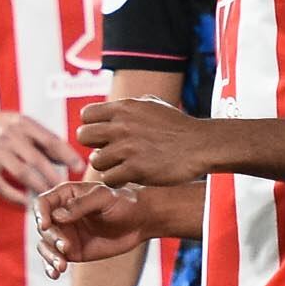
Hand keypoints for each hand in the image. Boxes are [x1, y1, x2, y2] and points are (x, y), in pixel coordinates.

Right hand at [0, 105, 78, 205]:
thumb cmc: (0, 126)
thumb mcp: (20, 123)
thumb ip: (43, 139)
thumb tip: (70, 158)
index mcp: (23, 123)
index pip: (50, 140)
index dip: (67, 154)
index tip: (80, 168)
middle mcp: (9, 135)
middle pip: (37, 159)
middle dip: (54, 176)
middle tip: (66, 190)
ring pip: (21, 173)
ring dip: (38, 187)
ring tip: (49, 198)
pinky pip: (0, 184)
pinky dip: (14, 195)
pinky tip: (25, 203)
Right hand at [34, 180, 180, 275]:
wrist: (140, 221)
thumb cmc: (124, 202)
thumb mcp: (104, 197)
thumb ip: (81, 205)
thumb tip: (57, 217)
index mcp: (65, 196)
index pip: (42, 204)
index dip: (40, 215)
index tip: (46, 226)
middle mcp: (60, 215)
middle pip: (44, 228)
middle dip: (52, 239)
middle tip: (66, 247)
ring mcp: (65, 234)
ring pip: (45, 246)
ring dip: (49, 257)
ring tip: (62, 266)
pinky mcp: (72, 251)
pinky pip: (55, 260)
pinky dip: (52, 267)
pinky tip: (56, 274)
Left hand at [78, 95, 210, 188]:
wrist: (200, 145)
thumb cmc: (178, 127)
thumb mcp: (154, 105)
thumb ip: (130, 106)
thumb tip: (113, 108)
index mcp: (125, 107)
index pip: (87, 115)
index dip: (92, 126)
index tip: (103, 135)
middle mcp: (122, 125)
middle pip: (83, 136)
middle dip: (94, 145)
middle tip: (108, 151)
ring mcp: (128, 148)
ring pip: (96, 160)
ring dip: (107, 165)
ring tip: (121, 166)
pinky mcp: (135, 169)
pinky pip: (109, 178)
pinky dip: (117, 180)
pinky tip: (128, 177)